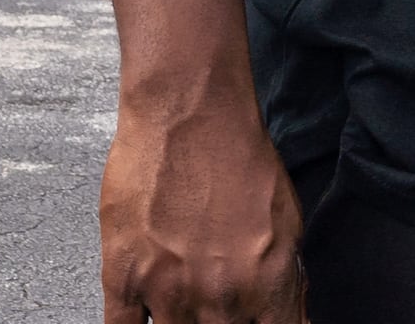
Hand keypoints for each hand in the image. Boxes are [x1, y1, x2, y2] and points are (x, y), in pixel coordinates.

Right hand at [98, 87, 306, 322]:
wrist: (188, 112)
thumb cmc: (239, 155)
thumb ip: (287, 279)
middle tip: (214, 306)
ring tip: (183, 304)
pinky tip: (145, 323)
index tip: (253, 323)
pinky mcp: (123, 278)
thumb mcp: (289, 221)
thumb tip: (291, 315)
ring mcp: (168, 292)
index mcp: (266, 287)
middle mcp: (219, 299)